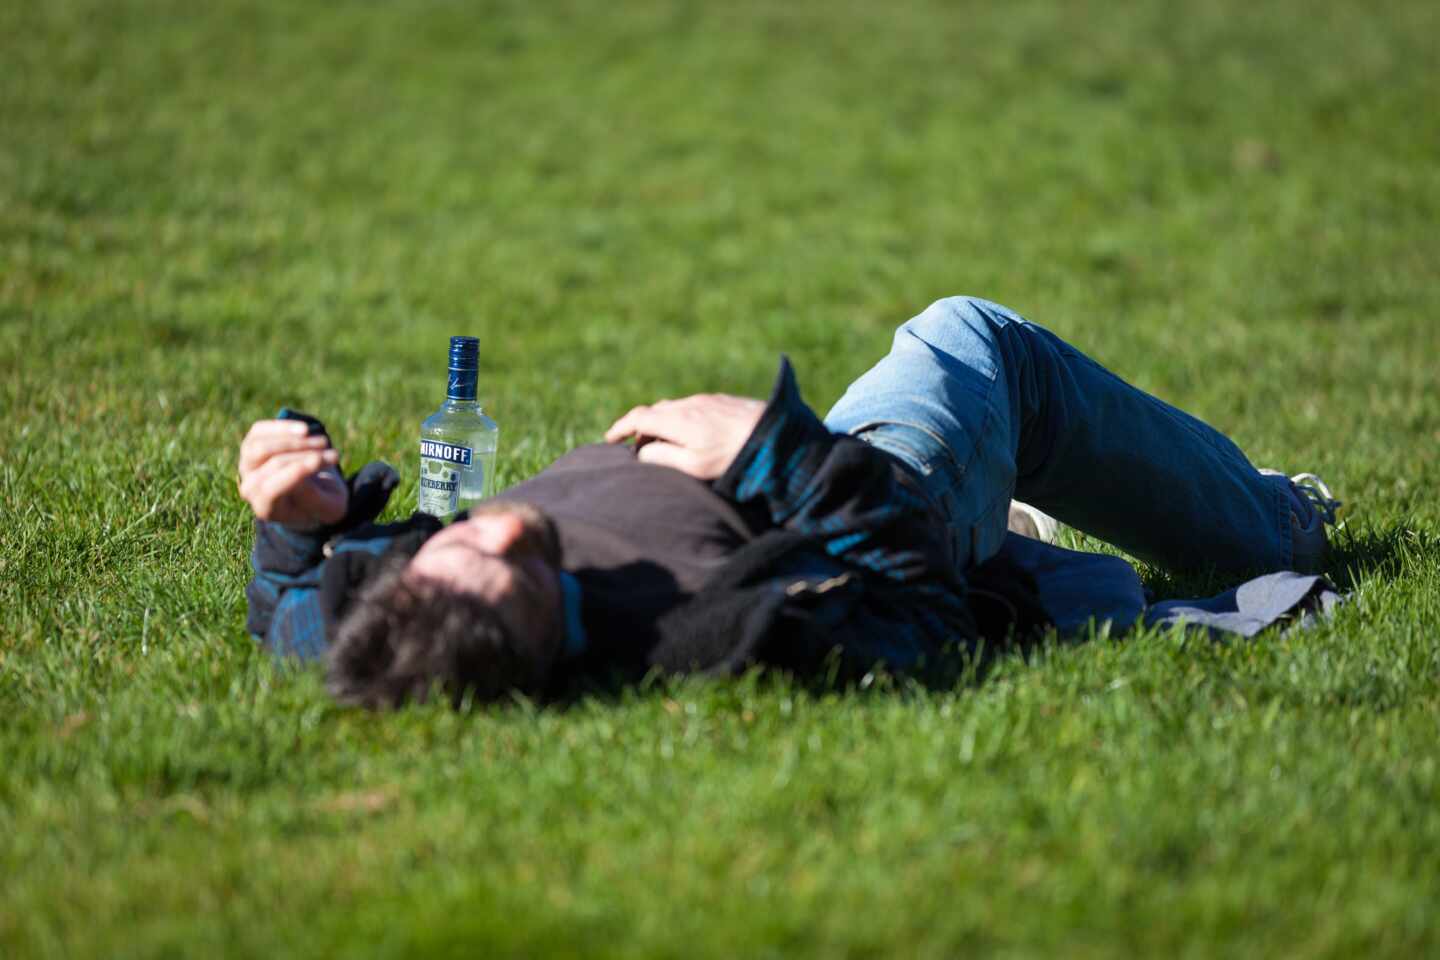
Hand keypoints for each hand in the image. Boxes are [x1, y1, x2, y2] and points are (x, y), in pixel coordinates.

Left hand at [237, 420, 348, 528]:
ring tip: (323, 442)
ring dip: (295, 441)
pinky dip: (283, 428)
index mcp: (268, 509)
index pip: (271, 490)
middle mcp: (251, 488)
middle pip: (271, 465)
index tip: (319, 460)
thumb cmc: (321, 502)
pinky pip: (260, 431)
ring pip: (261, 447)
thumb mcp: (328, 507)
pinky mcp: (251, 445)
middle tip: (334, 454)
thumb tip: (302, 467)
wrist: (312, 492)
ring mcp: (247, 465)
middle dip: (304, 455)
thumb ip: (314, 495)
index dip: (294, 473)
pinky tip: (306, 430)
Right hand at [604, 393, 764, 479]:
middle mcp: (688, 404)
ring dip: (662, 422)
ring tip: (663, 443)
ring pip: (674, 407)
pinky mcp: (722, 401)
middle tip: (636, 447)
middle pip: (654, 411)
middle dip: (639, 427)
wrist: (776, 434)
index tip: (609, 439)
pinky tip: (692, 434)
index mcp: (677, 420)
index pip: (638, 418)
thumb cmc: (734, 456)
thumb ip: (662, 458)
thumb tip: (641, 454)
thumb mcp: (693, 465)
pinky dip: (680, 418)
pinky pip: (692, 406)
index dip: (619, 428)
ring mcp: (706, 400)